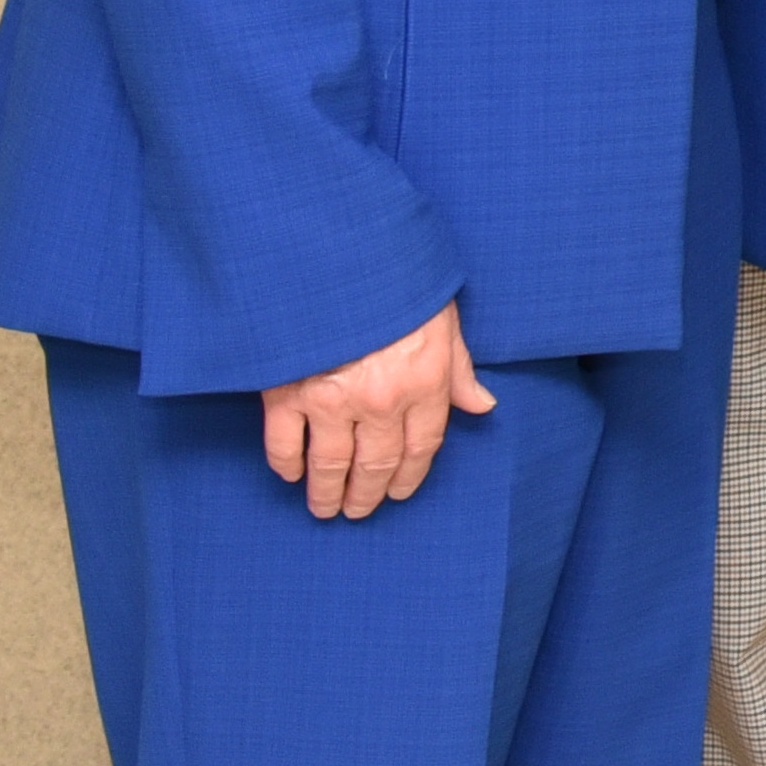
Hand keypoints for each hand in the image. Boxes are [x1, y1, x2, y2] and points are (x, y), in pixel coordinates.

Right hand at [262, 302, 491, 519]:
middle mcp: (379, 401)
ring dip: (327, 492)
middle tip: (358, 511)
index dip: (410, 476)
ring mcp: (329, 399)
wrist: (336, 254)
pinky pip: (284, 443)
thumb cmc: (398, 280)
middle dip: (367, 494)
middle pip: (375, 465)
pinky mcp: (285, 392)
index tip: (398, 493)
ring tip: (325, 508)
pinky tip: (291, 475)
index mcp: (423, 382)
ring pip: (329, 464)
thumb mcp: (444, 318)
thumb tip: (482, 405)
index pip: (422, 447)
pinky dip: (287, 465)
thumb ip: (460, 369)